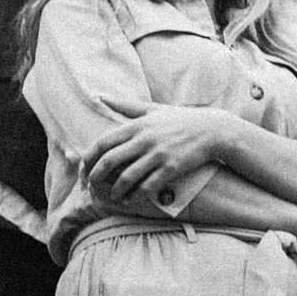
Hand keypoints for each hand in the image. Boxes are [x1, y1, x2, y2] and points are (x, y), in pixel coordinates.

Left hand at [83, 101, 238, 203]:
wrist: (212, 130)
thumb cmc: (180, 119)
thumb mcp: (152, 109)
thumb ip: (125, 105)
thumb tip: (99, 96)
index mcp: (137, 125)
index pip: (102, 143)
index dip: (89, 159)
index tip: (84, 170)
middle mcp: (144, 139)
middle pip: (109, 161)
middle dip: (95, 178)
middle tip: (92, 188)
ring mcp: (158, 154)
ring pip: (126, 178)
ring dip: (116, 191)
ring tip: (114, 196)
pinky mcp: (171, 168)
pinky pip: (147, 187)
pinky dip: (136, 196)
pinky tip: (133, 199)